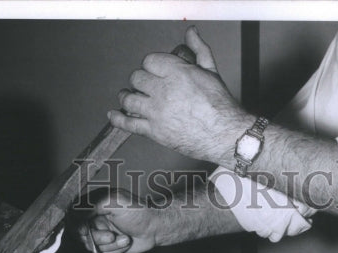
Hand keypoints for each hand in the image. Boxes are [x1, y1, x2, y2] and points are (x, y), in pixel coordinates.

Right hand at [79, 188, 160, 252]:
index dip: (76, 225)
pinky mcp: (106, 247)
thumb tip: (73, 215)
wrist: (155, 228)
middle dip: (97, 238)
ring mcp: (99, 233)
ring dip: (110, 245)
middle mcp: (92, 219)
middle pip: (79, 235)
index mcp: (92, 204)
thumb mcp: (113, 202)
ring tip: (124, 237)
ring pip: (91, 246)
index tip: (85, 230)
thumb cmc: (138, 210)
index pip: (72, 216)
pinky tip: (125, 242)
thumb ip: (91, 206)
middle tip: (111, 235)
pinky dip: (114, 251)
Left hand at [108, 26, 251, 162]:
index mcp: (175, 72)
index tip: (153, 71)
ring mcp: (156, 112)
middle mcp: (163, 91)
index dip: (151, 65)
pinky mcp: (154, 131)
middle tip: (143, 85)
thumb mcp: (211, 71)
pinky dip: (118, 119)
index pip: (149, 61)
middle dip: (139, 81)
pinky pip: (129, 124)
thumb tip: (192, 32)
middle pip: (137, 78)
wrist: (224, 134)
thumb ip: (198, 49)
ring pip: (129, 99)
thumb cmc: (220, 105)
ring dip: (126, 97)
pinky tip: (113, 114)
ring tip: (127, 97)